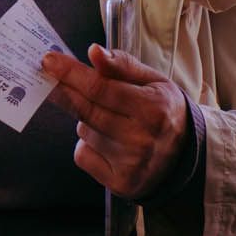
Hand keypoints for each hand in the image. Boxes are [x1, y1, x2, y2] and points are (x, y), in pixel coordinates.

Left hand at [41, 44, 190, 199]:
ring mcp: (130, 164)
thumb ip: (122, 66)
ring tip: (109, 120)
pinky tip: (106, 143)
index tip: (49, 60)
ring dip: (86, 121)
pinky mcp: (119, 183)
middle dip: (64, 91)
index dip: (71, 74)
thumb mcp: (153, 81)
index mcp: (152, 108)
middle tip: (50, 78)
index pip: (100, 88)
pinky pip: (82, 156)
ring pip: (83, 132)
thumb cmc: (164, 110)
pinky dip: (87, 146)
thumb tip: (94, 52)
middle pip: (86, 110)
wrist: (185, 155)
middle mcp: (141, 138)